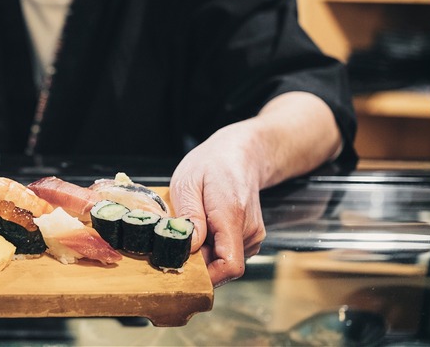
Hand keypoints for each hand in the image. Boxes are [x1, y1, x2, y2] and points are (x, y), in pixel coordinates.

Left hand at [169, 121, 266, 286]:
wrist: (241, 153)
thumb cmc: (212, 163)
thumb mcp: (188, 183)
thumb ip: (189, 216)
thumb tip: (188, 248)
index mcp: (232, 216)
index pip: (229, 265)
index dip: (205, 275)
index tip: (182, 267)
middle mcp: (248, 230)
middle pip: (222, 266)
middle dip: (197, 261)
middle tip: (177, 238)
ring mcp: (252, 235)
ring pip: (223, 260)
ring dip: (203, 252)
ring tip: (193, 224)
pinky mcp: (249, 237)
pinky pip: (227, 252)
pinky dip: (211, 246)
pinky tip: (204, 225)